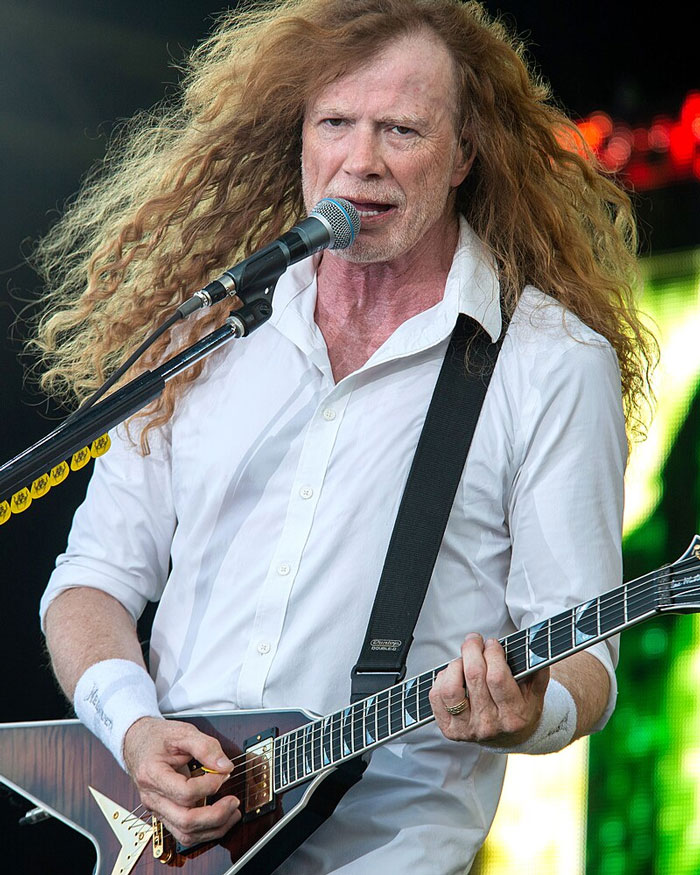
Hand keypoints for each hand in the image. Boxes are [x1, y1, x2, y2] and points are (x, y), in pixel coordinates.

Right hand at [123, 717, 240, 846]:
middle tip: (233, 801)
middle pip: (185, 821)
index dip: (209, 785)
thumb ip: (206, 747)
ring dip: (213, 828)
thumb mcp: (183, 732)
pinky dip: (205, 830)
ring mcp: (157, 809)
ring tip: (232, 813)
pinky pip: (184, 832)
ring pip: (185, 834)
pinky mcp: (164, 814)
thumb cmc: (158, 738)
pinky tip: (220, 818)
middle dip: (215, 815)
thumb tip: (225, 767)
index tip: (223, 773)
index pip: (184, 792)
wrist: (138, 743)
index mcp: (153, 775)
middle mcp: (152, 798)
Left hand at [429, 633, 548, 746]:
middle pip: (473, 676)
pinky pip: (436, 697)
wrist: (510, 738)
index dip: (492, 654)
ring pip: (450, 688)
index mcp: (514, 716)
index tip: (492, 643)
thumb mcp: (535, 691)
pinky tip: (453, 675)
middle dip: (472, 650)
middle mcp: (490, 725)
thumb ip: (537, 669)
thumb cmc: (521, 708)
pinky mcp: (450, 729)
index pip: (497, 677)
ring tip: (463, 660)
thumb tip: (534, 644)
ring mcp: (467, 729)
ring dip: (455, 665)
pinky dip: (442, 679)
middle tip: (474, 640)